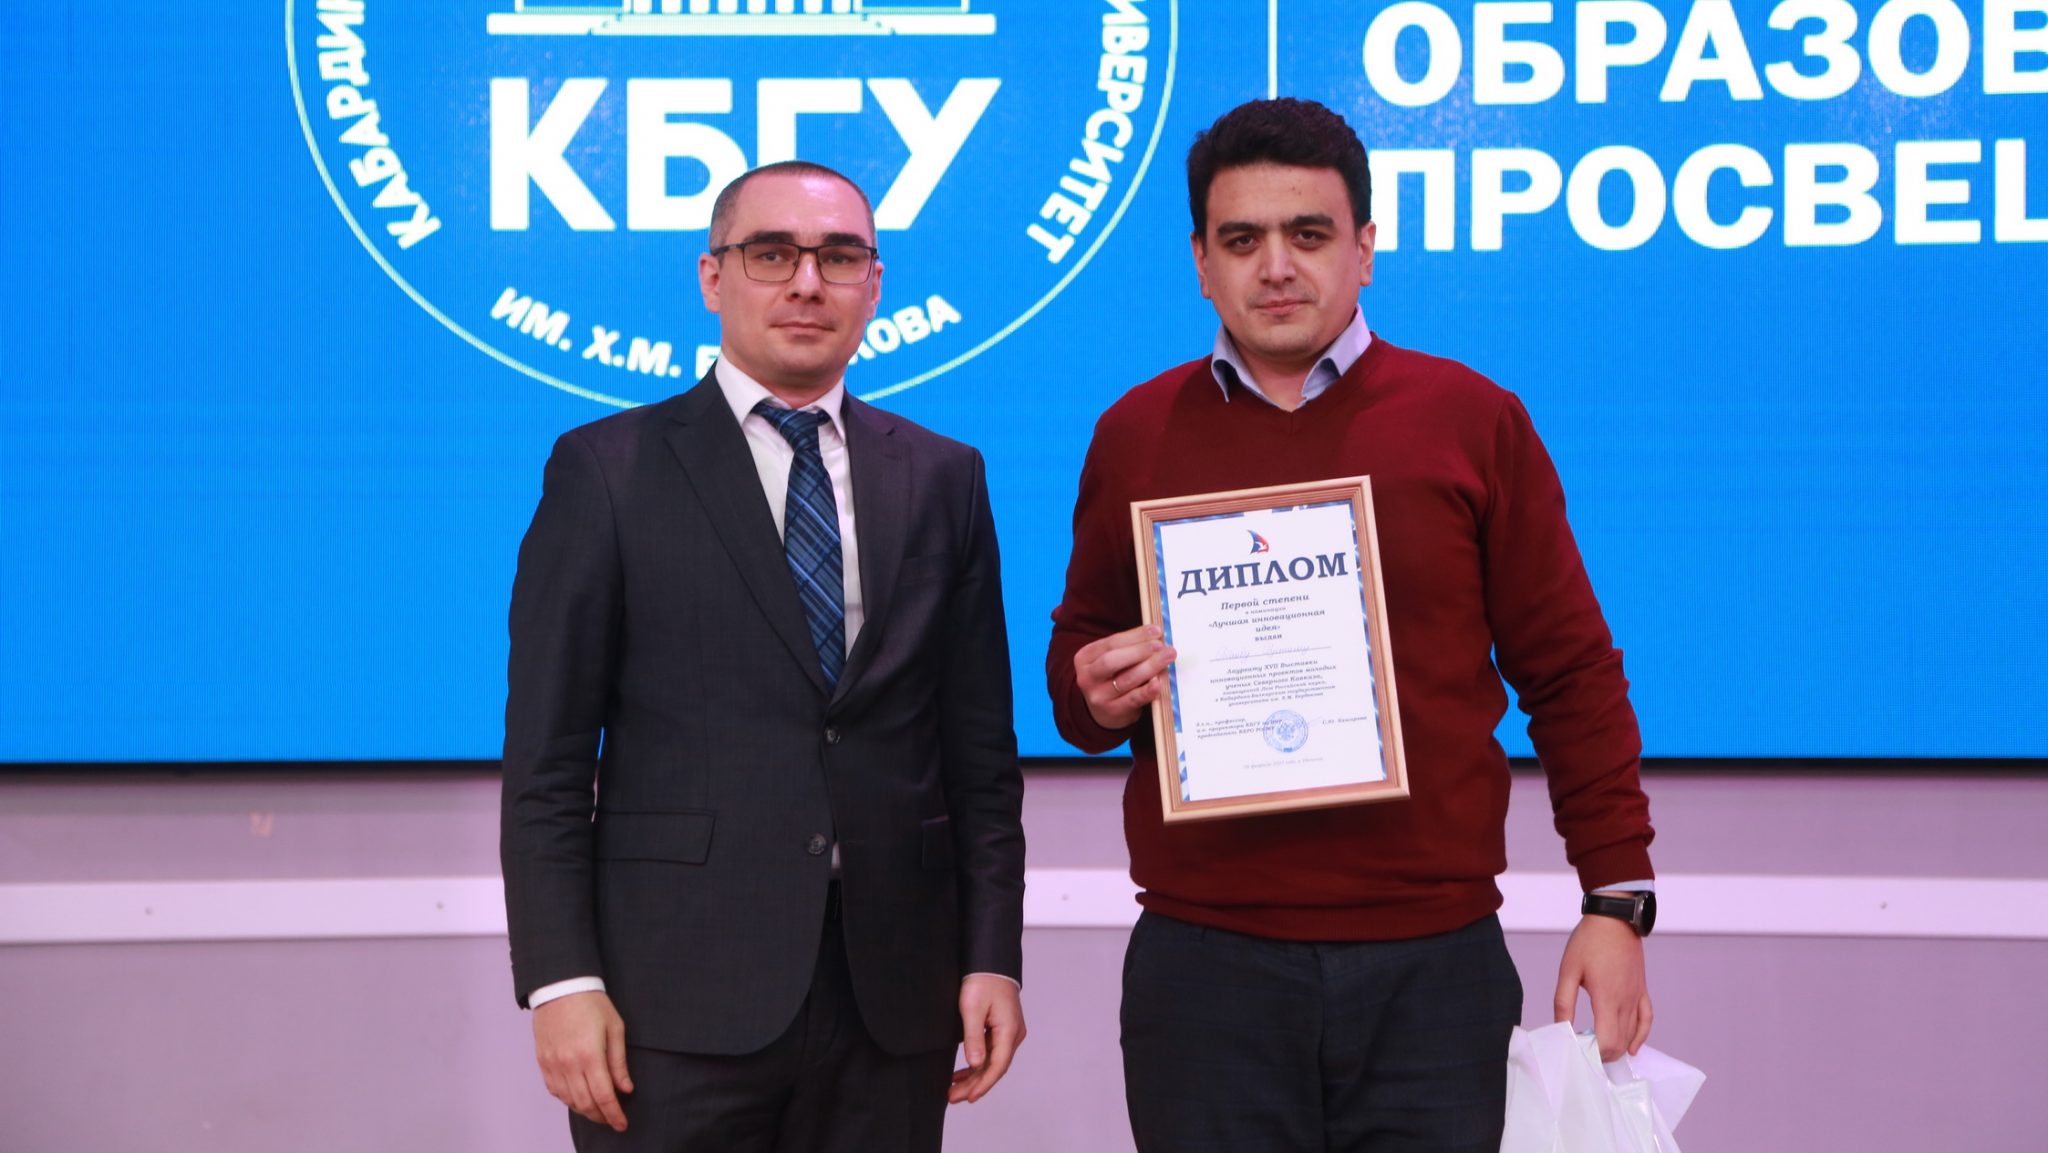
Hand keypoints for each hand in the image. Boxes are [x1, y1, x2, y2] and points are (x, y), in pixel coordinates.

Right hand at [532, 991, 633, 1131]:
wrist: (560, 986)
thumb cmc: (592, 1003)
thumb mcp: (615, 1028)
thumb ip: (619, 1062)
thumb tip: (625, 1089)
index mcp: (590, 1055)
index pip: (604, 1096)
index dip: (614, 1114)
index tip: (622, 1124)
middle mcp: (568, 1064)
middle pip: (585, 1104)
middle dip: (601, 1116)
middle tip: (613, 1119)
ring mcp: (553, 1064)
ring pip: (569, 1100)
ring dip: (585, 1110)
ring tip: (598, 1111)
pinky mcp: (542, 1061)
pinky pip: (555, 1090)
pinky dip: (568, 1099)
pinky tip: (579, 1097)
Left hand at [949, 975, 1025, 1103]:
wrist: (990, 962)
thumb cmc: (982, 981)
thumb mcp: (972, 1008)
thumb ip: (974, 1038)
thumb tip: (976, 1064)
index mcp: (1009, 1030)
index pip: (998, 1066)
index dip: (983, 1084)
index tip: (969, 1097)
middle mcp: (1013, 1034)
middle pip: (995, 1068)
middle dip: (974, 1085)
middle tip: (953, 1097)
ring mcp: (1009, 1032)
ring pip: (992, 1062)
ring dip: (974, 1077)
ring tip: (954, 1089)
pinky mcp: (1002, 1029)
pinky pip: (991, 1053)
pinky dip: (977, 1065)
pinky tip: (963, 1072)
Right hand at [1073, 626, 1175, 729]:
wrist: (1101, 711)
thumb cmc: (1110, 678)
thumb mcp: (1108, 660)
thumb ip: (1126, 648)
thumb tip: (1156, 635)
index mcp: (1084, 658)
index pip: (1110, 643)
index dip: (1135, 636)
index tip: (1156, 630)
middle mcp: (1087, 677)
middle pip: (1112, 661)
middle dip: (1139, 651)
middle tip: (1160, 645)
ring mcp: (1098, 696)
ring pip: (1125, 680)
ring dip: (1149, 667)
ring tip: (1167, 657)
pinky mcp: (1113, 711)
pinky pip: (1133, 700)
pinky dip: (1147, 690)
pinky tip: (1158, 683)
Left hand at [1553, 911, 1652, 1061]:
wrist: (1615, 919)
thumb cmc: (1588, 942)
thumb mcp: (1568, 971)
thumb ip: (1563, 1002)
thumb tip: (1560, 1028)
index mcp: (1607, 998)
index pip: (1608, 1042)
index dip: (1594, 1054)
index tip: (1578, 1052)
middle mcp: (1626, 1001)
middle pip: (1620, 1043)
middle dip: (1602, 1054)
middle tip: (1583, 1052)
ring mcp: (1637, 997)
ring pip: (1632, 1034)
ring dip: (1617, 1047)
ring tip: (1598, 1051)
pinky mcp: (1642, 991)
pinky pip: (1646, 1019)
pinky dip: (1640, 1036)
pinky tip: (1632, 1048)